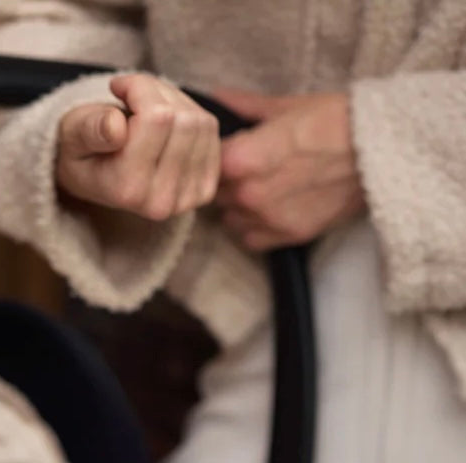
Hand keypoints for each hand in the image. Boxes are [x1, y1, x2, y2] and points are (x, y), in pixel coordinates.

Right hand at [55, 73, 219, 220]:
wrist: (94, 179)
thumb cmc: (82, 150)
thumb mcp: (73, 135)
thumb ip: (90, 129)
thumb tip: (115, 127)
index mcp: (127, 189)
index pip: (157, 117)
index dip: (140, 88)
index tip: (118, 88)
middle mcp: (159, 202)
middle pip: (183, 119)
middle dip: (159, 95)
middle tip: (133, 99)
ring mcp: (185, 200)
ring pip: (200, 122)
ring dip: (175, 104)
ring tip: (147, 112)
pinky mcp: (203, 191)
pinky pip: (211, 134)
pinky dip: (190, 118)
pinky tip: (165, 128)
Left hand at [213, 88, 365, 249]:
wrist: (383, 150)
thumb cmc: (337, 120)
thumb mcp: (289, 106)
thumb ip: (245, 108)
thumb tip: (214, 98)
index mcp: (242, 159)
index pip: (204, 166)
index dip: (210, 159)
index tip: (222, 152)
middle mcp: (249, 195)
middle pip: (215, 194)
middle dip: (225, 183)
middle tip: (244, 169)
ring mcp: (267, 219)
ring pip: (229, 219)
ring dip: (237, 208)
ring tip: (258, 189)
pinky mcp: (286, 236)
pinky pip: (250, 239)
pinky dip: (253, 228)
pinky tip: (268, 210)